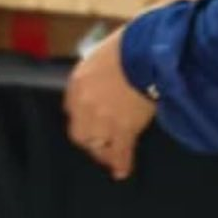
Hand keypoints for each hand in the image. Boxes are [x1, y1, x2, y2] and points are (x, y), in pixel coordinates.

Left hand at [64, 26, 155, 180]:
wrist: (146, 53)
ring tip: (109, 158)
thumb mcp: (100, 54)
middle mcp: (86, 105)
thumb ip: (95, 72)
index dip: (81, 116)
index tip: (88, 121)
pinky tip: (121, 172)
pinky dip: (122, 163)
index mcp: (78, 83)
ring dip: (104, 154)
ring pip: (99, 146)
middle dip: (89, 140)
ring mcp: (105, 119)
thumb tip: (100, 81)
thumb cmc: (127, 46)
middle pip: (80, 133)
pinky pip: (121, 152)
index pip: (71, 109)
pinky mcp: (125, 128)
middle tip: (97, 145)